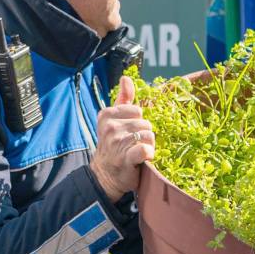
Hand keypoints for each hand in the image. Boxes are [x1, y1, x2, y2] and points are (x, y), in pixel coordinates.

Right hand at [89, 76, 154, 200]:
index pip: (138, 111)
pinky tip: (142, 159)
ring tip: (137, 153)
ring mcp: (117, 142)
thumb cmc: (113, 146)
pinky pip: (146, 149)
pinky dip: (148, 155)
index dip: (139, 123)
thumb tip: (126, 78)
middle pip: (145, 123)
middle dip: (145, 136)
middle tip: (134, 146)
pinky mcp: (125, 158)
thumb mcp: (114, 120)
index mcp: (107, 115)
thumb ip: (123, 99)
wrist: (105, 175)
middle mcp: (110, 127)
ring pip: (149, 136)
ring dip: (148, 146)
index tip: (129, 133)